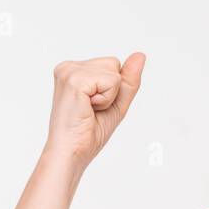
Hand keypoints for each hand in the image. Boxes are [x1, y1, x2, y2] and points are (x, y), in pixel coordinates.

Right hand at [43, 53, 145, 170]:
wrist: (71, 153)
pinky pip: (111, 81)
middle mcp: (68, 67)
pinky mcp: (74, 79)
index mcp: (74, 70)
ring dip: (109, 96)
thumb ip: (128, 79)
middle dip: (112, 90)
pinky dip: (106, 99)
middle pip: (113, 64)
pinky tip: (87, 109)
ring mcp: (69, 71)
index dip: (112, 90)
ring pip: (114, 72)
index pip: (111, 65)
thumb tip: (140, 55)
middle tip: (92, 109)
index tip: (93, 107)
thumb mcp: (116, 103)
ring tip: (89, 109)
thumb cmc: (88, 133)